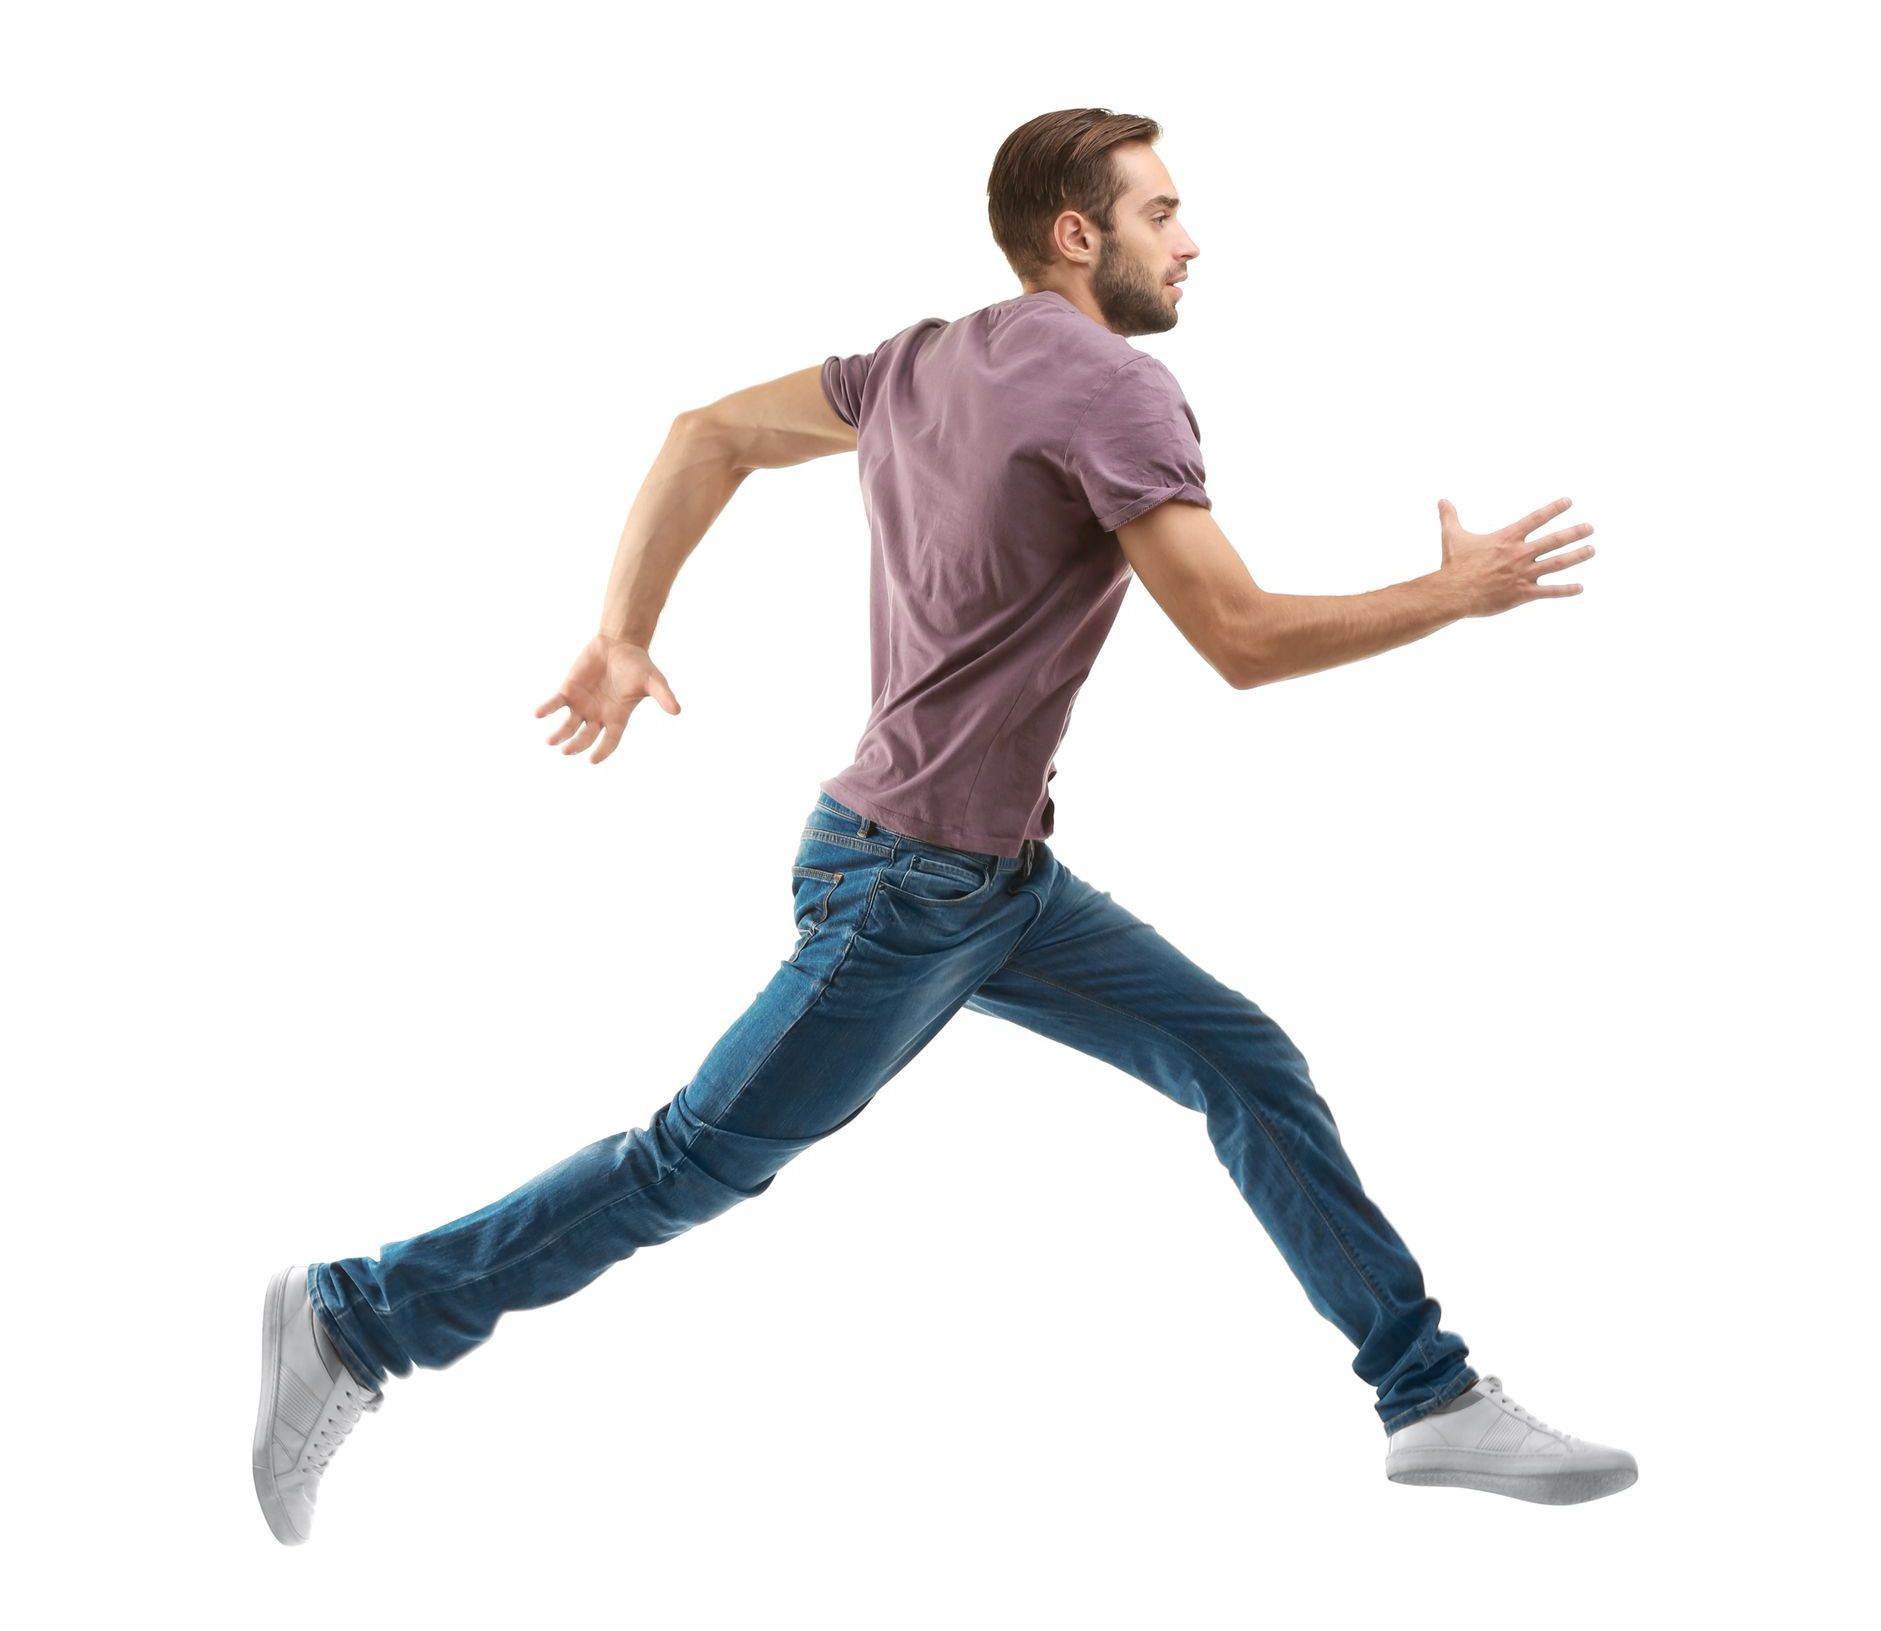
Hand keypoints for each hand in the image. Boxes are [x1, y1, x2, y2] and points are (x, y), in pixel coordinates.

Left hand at [534, 635, 680, 764]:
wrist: (620, 644)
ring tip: (550, 741)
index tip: (592, 760)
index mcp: (618, 718)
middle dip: (576, 745)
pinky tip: (537, 714)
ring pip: (568, 725)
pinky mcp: (569, 690)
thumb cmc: (639, 664)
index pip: (610, 741)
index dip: (602, 751)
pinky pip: (555, 704)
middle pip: (586, 737)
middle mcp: (598, 716)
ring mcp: (582, 705)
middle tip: (566, 751)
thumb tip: (677, 710)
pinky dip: (546, 709)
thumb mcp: (653, 680)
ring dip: (559, 734)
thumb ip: (663, 696)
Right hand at [1436, 496, 1595, 617]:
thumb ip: (1450, 517)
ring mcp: (1524, 573)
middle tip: (1590, 527)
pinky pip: (1549, 591)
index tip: (1569, 502)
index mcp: (1507, 538)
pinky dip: (1566, 590)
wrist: (1454, 592)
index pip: (1536, 518)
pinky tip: (1580, 588)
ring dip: (1577, 556)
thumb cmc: (1453, 565)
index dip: (1554, 509)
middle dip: (1574, 533)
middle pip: (1554, 540)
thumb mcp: (1451, 536)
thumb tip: (1441, 500)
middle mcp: (1520, 553)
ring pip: (1557, 563)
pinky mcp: (1523, 593)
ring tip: (1591, 550)